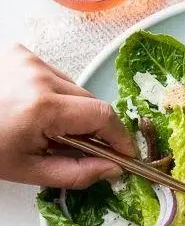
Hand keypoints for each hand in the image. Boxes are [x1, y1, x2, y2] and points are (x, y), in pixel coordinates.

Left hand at [0, 44, 134, 187]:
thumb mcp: (27, 171)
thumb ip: (76, 173)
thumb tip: (112, 170)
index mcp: (42, 107)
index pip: (102, 116)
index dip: (119, 137)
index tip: (124, 154)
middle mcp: (38, 75)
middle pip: (91, 101)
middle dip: (93, 128)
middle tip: (80, 149)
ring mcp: (28, 60)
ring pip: (74, 88)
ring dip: (71, 110)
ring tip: (46, 129)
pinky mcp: (19, 53)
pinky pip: (54, 75)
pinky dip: (53, 94)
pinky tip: (32, 109)